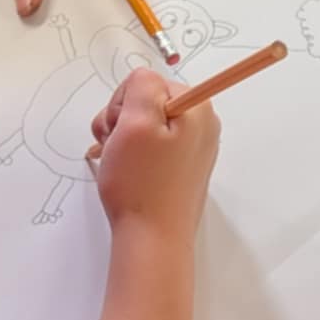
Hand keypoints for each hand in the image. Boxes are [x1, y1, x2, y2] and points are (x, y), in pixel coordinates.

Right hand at [86, 70, 219, 240]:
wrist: (151, 239)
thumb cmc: (141, 183)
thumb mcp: (135, 121)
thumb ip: (141, 86)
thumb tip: (145, 80)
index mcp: (197, 108)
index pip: (148, 82)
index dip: (124, 103)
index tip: (121, 129)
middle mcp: (202, 125)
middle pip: (147, 102)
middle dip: (122, 121)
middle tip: (117, 148)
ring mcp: (193, 149)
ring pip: (145, 125)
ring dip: (123, 139)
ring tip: (120, 163)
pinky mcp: (181, 169)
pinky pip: (151, 148)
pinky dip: (132, 155)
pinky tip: (126, 172)